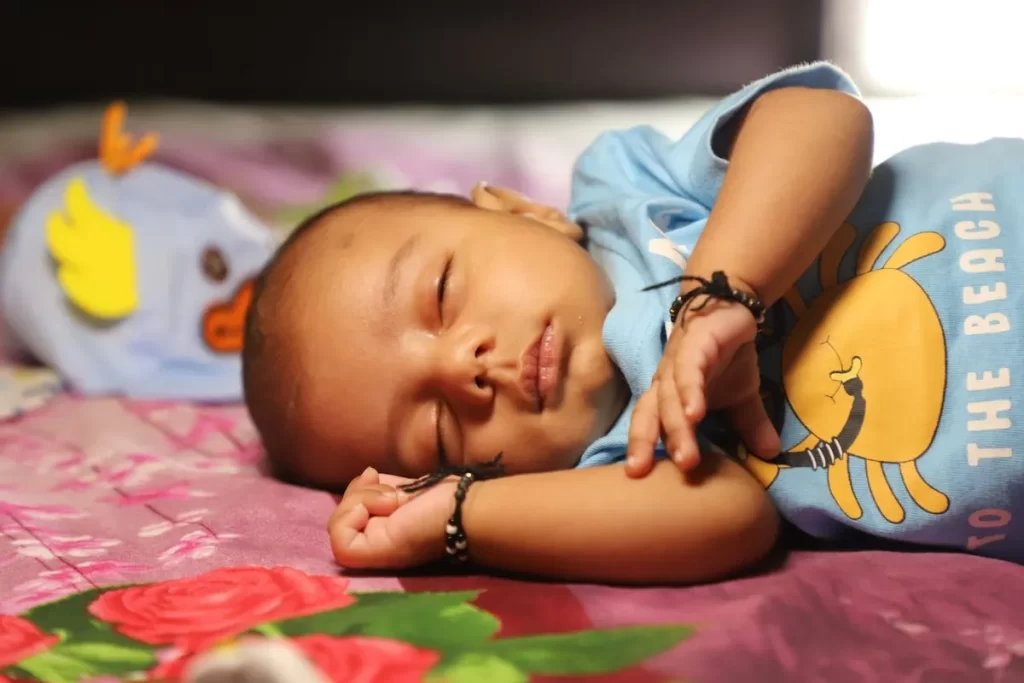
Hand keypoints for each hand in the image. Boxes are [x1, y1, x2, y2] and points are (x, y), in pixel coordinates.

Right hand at [329, 467, 455, 569]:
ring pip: (334, 526)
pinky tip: (384, 508)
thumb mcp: (400, 488)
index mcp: (378, 531)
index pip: (345, 513)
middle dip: (357, 492)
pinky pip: (339, 540)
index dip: (354, 491)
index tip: (373, 474)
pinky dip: (353, 515)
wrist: (462, 508)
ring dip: (360, 499)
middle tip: (390, 493)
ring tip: (392, 500)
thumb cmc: (441, 498)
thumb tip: (367, 474)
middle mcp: (372, 544)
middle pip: (337, 516)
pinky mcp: (370, 556)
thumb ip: (379, 487)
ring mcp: (370, 554)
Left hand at [626, 297, 779, 476]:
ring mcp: (677, 362)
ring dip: (675, 427)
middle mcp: (666, 381)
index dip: (641, 447)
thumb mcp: (742, 395)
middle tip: (641, 472)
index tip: (637, 477)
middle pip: (648, 414)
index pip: (649, 424)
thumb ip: (750, 425)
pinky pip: (688, 372)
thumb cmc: (726, 353)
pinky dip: (690, 392)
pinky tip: (696, 414)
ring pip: (668, 398)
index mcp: (669, 395)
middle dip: (643, 442)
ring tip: (685, 458)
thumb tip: (772, 454)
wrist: (730, 306)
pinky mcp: (694, 344)